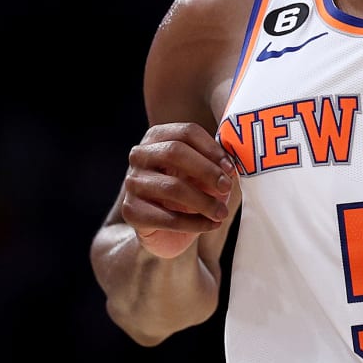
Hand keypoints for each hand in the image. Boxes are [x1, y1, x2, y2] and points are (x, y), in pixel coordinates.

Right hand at [120, 122, 236, 257]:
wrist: (164, 230)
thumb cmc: (187, 194)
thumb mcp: (203, 175)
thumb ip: (215, 166)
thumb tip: (232, 167)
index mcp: (157, 138)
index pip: (186, 132)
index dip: (212, 149)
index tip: (231, 168)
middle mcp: (139, 156)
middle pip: (174, 152)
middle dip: (207, 170)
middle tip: (227, 187)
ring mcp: (132, 182)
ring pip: (172, 187)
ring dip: (204, 201)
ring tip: (222, 212)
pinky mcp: (130, 211)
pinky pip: (167, 217)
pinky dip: (194, 223)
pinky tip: (210, 225)